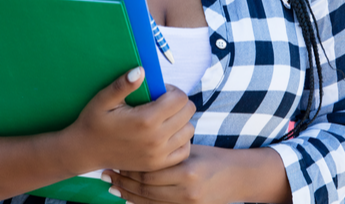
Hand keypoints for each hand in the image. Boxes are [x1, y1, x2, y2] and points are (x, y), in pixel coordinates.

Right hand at [63, 68, 194, 172]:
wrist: (85, 151)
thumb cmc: (94, 121)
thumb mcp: (104, 99)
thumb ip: (123, 84)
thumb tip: (141, 70)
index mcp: (146, 120)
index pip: (180, 99)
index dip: (172, 90)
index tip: (159, 91)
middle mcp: (156, 139)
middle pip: (188, 112)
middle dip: (178, 102)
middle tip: (162, 102)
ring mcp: (159, 154)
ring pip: (189, 130)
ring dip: (181, 120)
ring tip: (164, 117)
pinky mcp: (158, 164)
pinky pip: (184, 149)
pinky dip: (180, 139)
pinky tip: (166, 133)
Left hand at [106, 145, 238, 203]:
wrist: (238, 178)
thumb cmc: (213, 158)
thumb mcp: (191, 150)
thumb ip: (168, 151)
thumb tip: (139, 147)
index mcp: (187, 171)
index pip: (150, 170)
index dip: (130, 166)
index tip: (116, 158)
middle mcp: (186, 191)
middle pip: (145, 188)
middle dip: (123, 181)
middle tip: (107, 173)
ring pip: (148, 202)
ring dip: (127, 194)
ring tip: (112, 185)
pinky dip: (140, 203)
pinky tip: (127, 198)